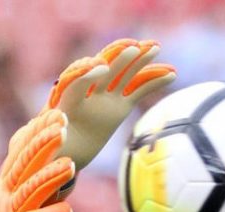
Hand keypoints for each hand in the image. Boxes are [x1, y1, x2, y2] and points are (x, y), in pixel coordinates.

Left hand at [44, 38, 175, 172]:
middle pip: (105, 71)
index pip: (77, 84)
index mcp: (67, 102)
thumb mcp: (52, 144)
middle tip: (133, 49)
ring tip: (155, 48)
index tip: (101, 69)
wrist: (66, 151)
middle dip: (118, 60)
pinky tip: (172, 73)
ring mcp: (106, 98)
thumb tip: (58, 132)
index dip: (88, 75)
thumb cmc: (54, 147)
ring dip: (140, 62)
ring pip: (124, 76)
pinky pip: (138, 91)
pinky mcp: (120, 106)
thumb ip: (56, 136)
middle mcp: (88, 94)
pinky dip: (153, 82)